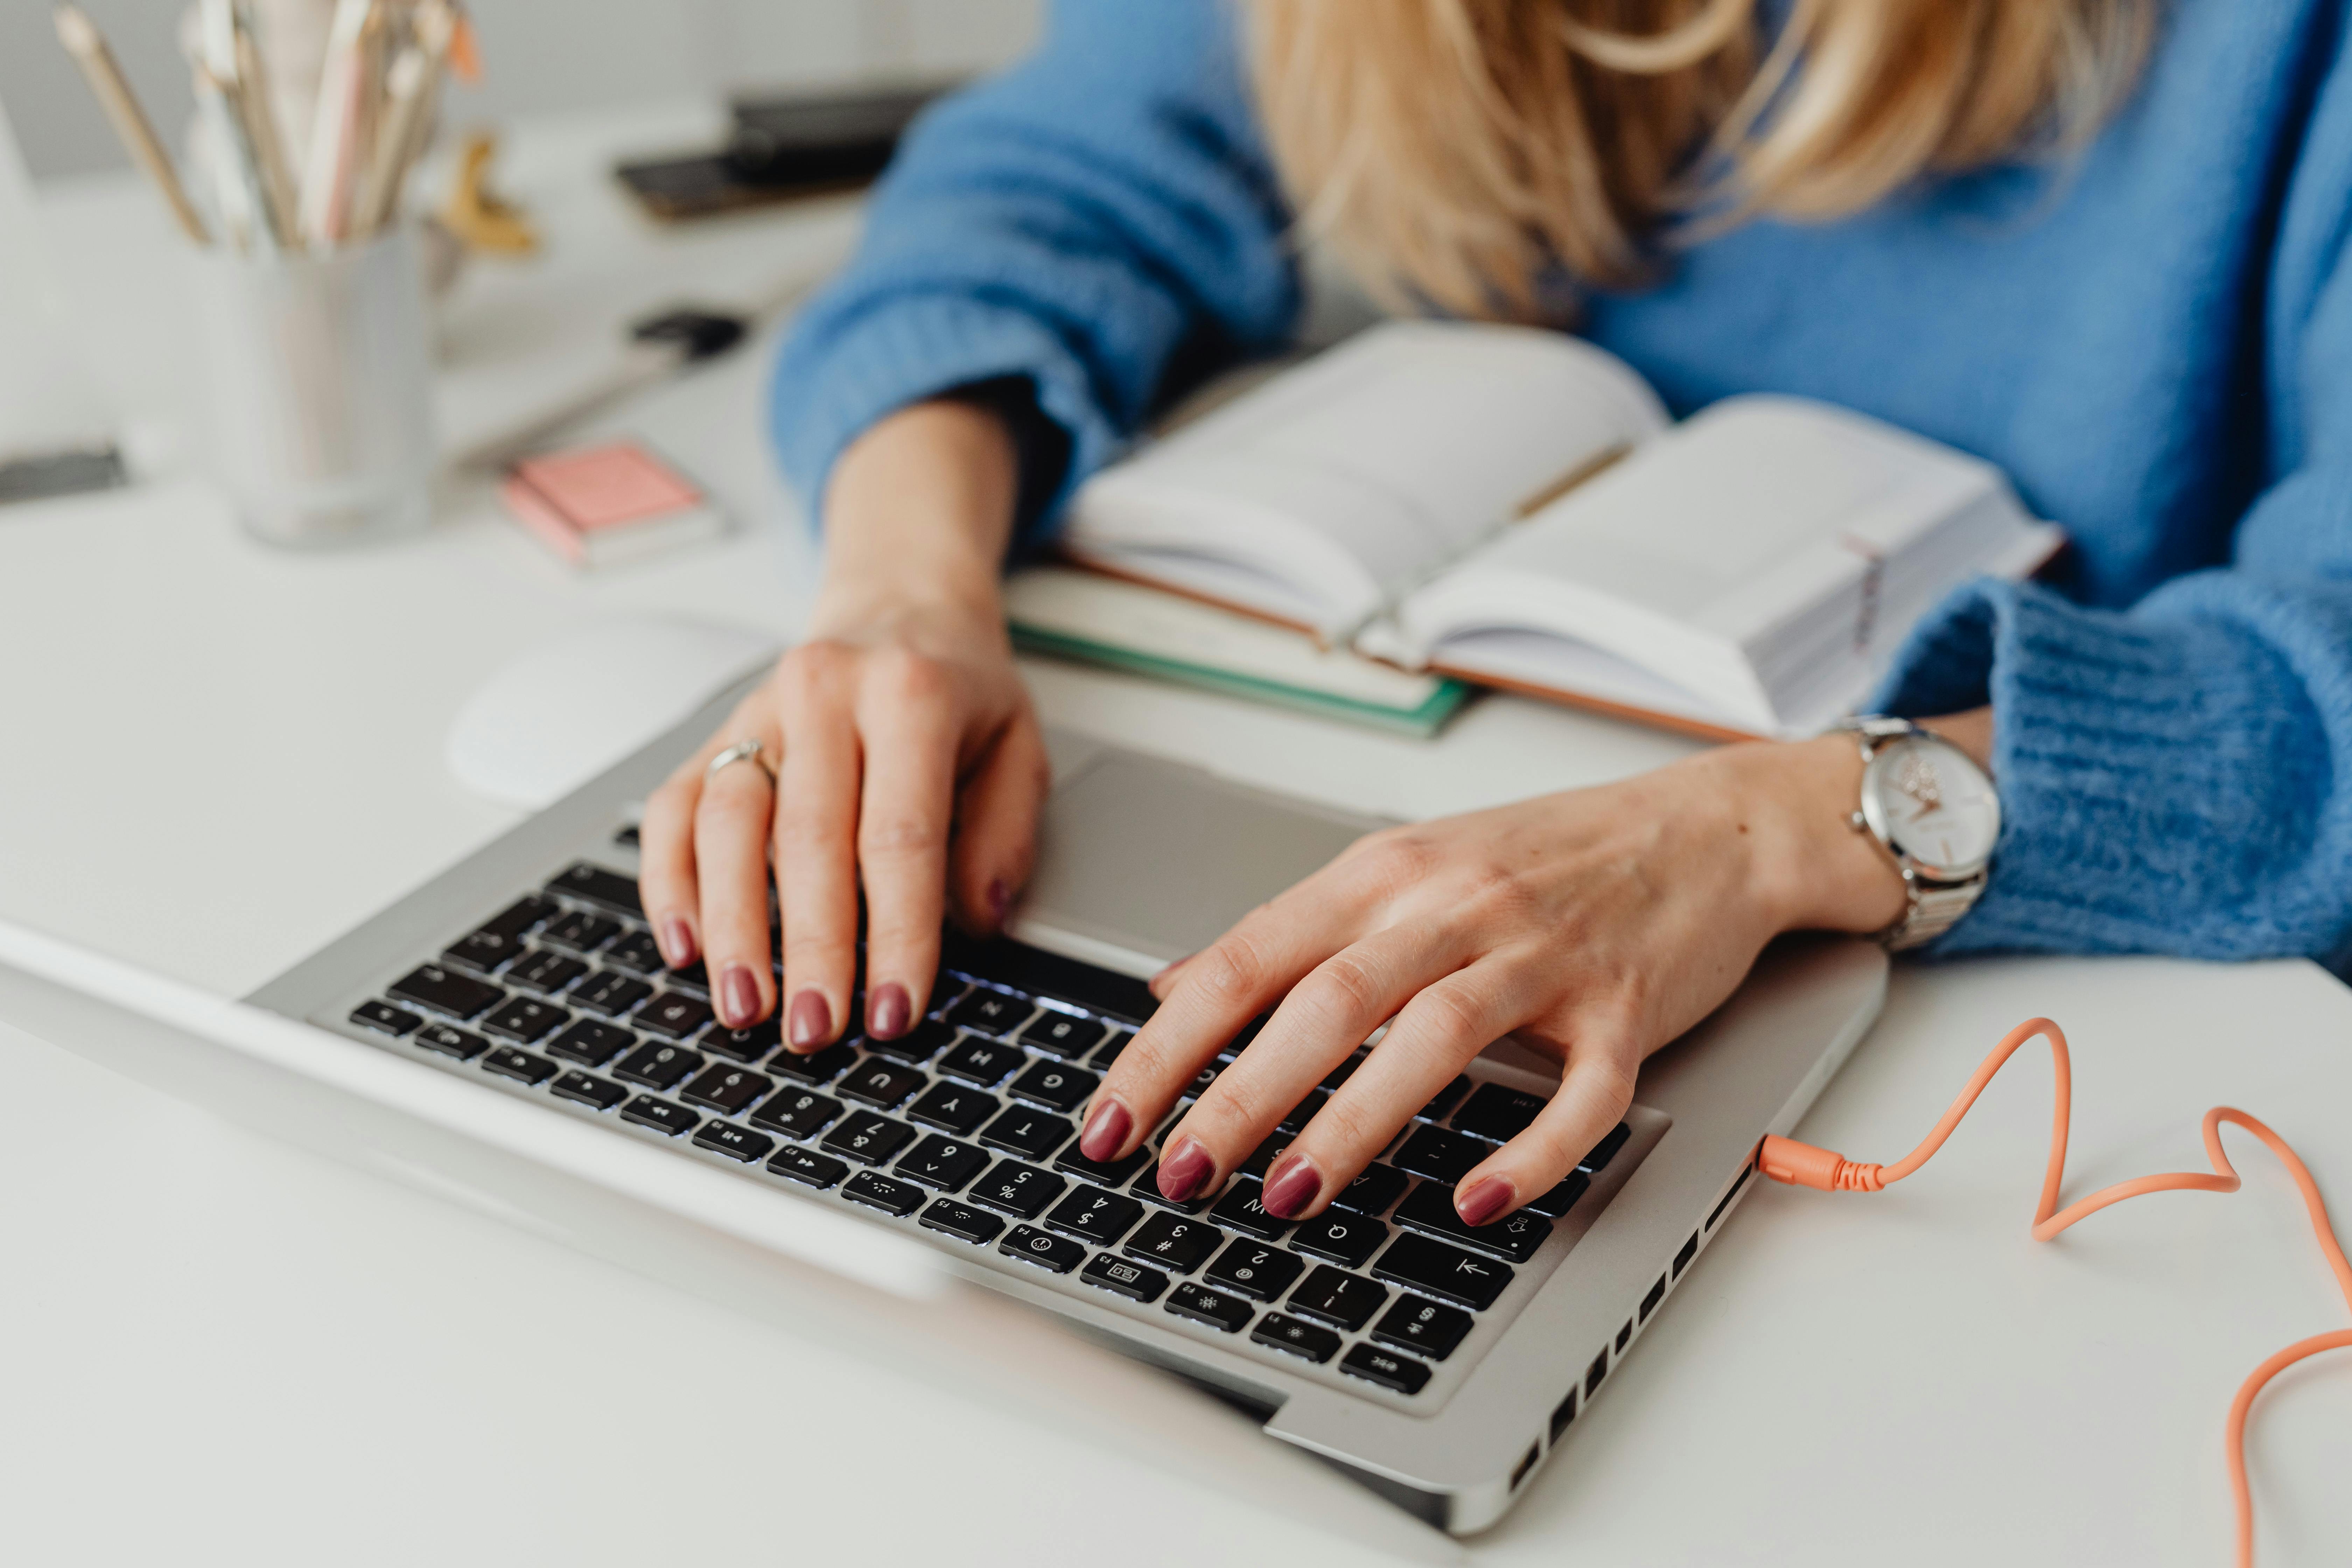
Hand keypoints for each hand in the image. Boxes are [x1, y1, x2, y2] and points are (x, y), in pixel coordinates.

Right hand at [637, 399, 1049, 1049]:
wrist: (899, 603)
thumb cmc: (959, 687)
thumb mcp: (1019, 744)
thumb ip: (1006, 835)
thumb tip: (976, 923)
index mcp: (911, 695)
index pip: (900, 837)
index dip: (896, 933)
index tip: (895, 1010)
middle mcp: (824, 693)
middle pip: (809, 840)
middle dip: (811, 949)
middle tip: (816, 1031)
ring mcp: (758, 711)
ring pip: (727, 825)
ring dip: (732, 926)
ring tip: (745, 1007)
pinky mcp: (714, 732)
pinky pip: (673, 809)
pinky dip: (670, 881)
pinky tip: (685, 946)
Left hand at [1078, 729, 1950, 1226]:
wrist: (1705, 826)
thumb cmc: (1547, 855)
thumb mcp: (1402, 869)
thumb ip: (1293, 933)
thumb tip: (1176, 990)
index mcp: (1385, 875)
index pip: (1246, 959)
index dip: (1169, 1044)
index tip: (1110, 1117)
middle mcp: (1454, 907)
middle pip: (1327, 1000)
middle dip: (1241, 1092)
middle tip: (1180, 1170)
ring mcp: (1544, 957)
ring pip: (1433, 1036)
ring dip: (1354, 1122)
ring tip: (1290, 1194)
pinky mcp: (1626, 1011)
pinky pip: (1579, 1094)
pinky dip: (1530, 1153)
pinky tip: (1478, 1200)